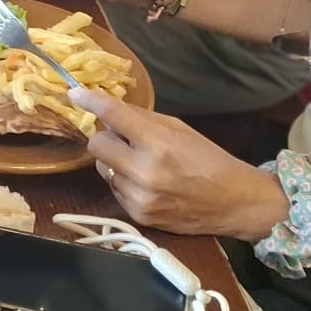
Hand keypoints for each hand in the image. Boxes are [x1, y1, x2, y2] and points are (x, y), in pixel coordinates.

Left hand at [76, 89, 288, 239]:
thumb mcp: (179, 129)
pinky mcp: (138, 217)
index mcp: (159, 145)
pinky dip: (124, 182)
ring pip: (103, 169)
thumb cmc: (209, 160)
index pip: (113, 116)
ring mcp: (139, 199)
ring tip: (141, 163)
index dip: (91, 101)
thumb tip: (108, 110)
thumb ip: (142, 119)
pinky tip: (147, 182)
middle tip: (124, 138)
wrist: (234, 204)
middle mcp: (145, 173)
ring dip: (115, 161)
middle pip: (96, 145)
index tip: (76, 93)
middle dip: (106, 137)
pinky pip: (114, 189)